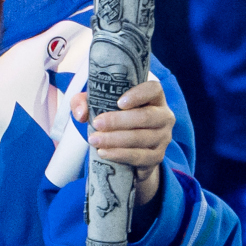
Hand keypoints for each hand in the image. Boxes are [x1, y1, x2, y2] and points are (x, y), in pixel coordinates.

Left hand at [71, 80, 174, 206]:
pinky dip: (120, 155)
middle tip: (97, 123)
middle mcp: (163, 116)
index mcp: (154, 97)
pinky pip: (139, 156)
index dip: (138, 94)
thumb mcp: (97, 104)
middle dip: (118, 121)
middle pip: (146, 116)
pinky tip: (103, 152)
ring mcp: (163, 137)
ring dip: (115, 140)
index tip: (119, 102)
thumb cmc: (114, 118)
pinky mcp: (157, 156)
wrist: (128, 149)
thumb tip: (81, 113)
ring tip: (94, 140)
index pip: (153, 89)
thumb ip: (84, 102)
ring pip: (141, 138)